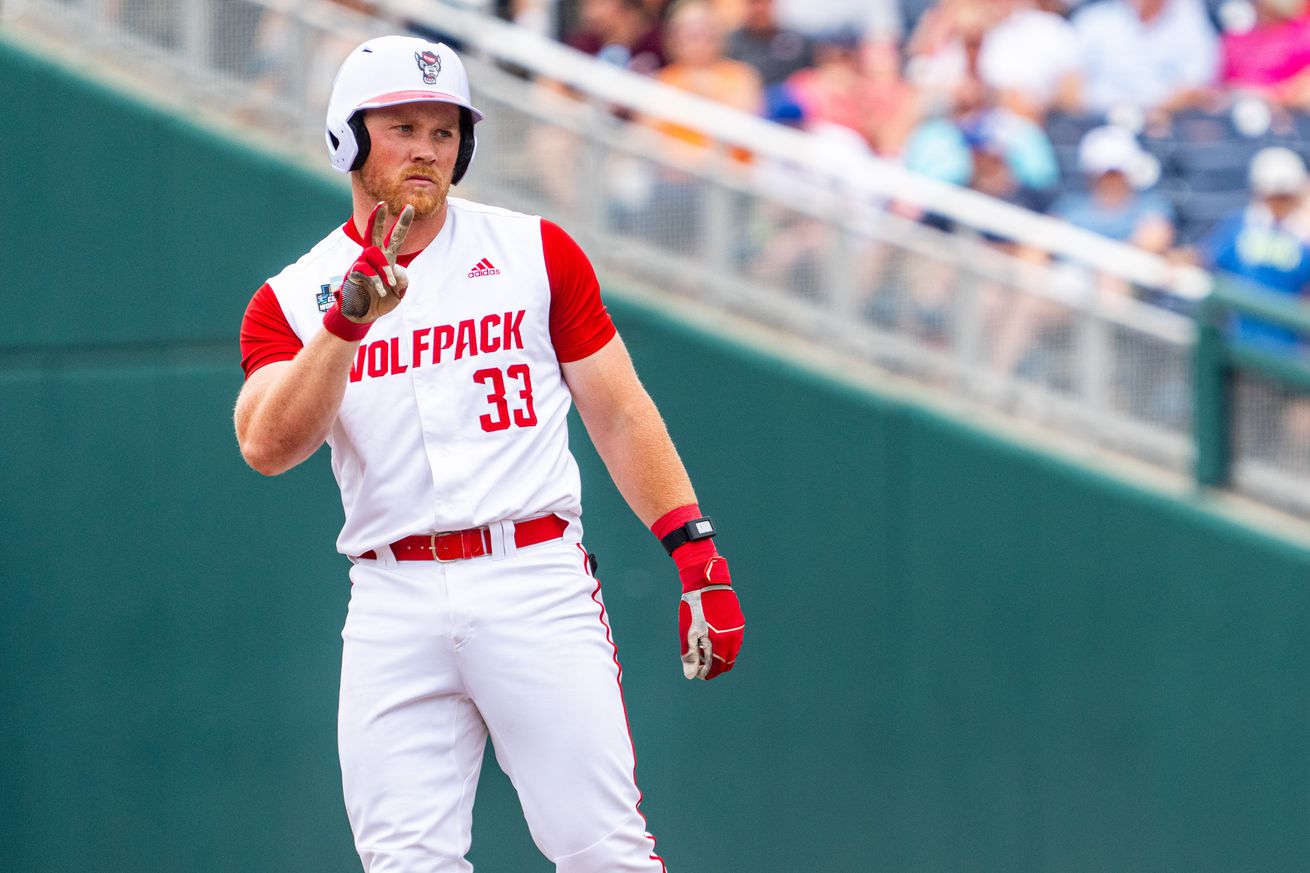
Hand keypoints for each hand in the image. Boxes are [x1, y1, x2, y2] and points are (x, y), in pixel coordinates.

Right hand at [339, 202, 413, 323]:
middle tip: (382, 203)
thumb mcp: (399, 293)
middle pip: (373, 233)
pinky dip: (377, 281)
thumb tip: (396, 271)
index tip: (409, 207)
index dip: (402, 223)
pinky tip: (382, 292)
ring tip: (391, 285)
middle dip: (377, 218)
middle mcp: (372, 257)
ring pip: (374, 253)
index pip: (395, 238)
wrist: (362, 316)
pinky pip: (366, 271)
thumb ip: (403, 281)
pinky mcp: (353, 273)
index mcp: (386, 259)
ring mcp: (361, 264)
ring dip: (385, 268)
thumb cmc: (380, 302)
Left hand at [678, 555, 743, 680]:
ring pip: (731, 652)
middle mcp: (734, 639)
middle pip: (726, 663)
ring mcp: (738, 630)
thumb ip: (690, 655)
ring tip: (702, 647)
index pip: (716, 668)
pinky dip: (723, 645)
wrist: (707, 582)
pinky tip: (710, 637)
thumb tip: (691, 675)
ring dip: (719, 656)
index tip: (696, 671)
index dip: (705, 673)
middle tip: (699, 661)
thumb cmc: (694, 607)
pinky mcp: (739, 621)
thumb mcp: (688, 632)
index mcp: (721, 643)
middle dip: (713, 666)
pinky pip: (733, 640)